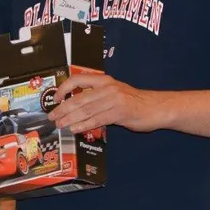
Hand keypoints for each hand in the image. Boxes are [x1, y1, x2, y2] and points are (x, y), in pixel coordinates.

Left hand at [49, 74, 165, 133]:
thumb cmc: (135, 102)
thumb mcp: (115, 94)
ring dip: (70, 119)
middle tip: (52, 117)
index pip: (78, 79)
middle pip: (79, 98)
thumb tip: (77, 107)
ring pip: (86, 110)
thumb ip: (98, 97)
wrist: (156, 107)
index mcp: (104, 80)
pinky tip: (75, 129)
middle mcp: (107, 87)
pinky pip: (97, 119)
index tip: (55, 99)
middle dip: (63, 109)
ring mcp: (113, 99)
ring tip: (60, 125)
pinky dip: (84, 125)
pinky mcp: (119, 112)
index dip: (64, 88)